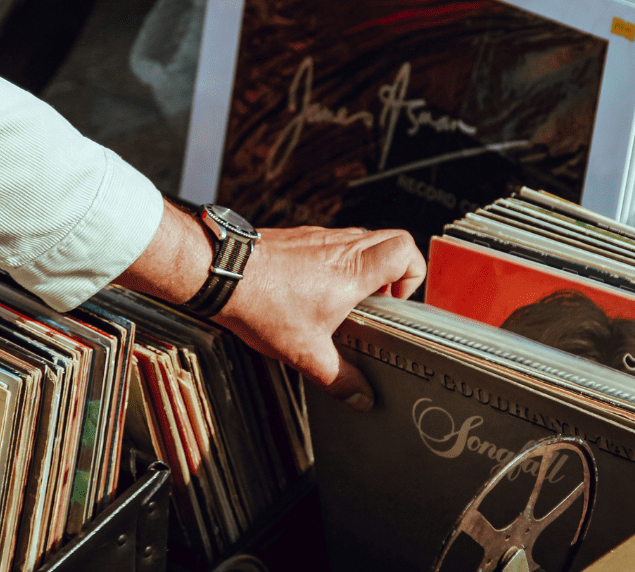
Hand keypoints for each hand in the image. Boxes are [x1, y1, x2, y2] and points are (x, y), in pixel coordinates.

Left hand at [214, 225, 426, 410]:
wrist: (222, 273)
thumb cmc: (261, 303)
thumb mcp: (306, 353)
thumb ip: (340, 378)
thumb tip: (360, 396)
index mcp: (353, 271)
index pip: (406, 250)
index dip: (412, 275)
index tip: (395, 302)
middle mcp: (342, 246)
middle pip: (391, 239)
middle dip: (395, 272)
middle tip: (377, 301)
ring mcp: (320, 237)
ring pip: (362, 239)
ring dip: (364, 267)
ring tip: (346, 300)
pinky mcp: (300, 237)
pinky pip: (333, 242)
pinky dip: (336, 262)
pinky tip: (315, 291)